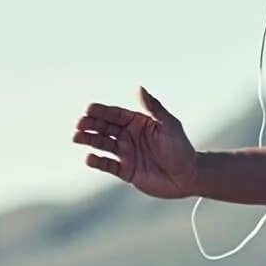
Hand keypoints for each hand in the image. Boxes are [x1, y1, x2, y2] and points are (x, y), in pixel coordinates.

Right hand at [72, 88, 199, 199]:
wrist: (187, 177)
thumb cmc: (181, 148)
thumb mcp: (169, 126)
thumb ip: (153, 108)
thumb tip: (139, 88)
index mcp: (138, 123)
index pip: (115, 114)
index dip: (101, 112)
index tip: (89, 109)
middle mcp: (129, 136)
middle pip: (104, 128)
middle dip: (91, 124)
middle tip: (80, 124)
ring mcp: (126, 153)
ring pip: (102, 145)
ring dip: (89, 140)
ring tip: (77, 137)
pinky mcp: (126, 171)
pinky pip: (108, 165)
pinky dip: (98, 162)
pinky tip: (90, 158)